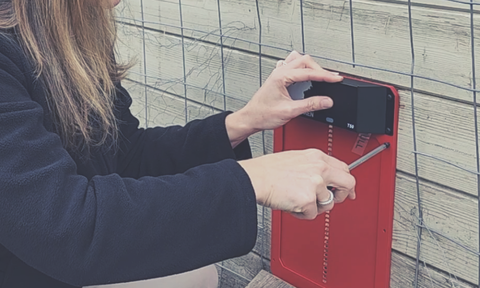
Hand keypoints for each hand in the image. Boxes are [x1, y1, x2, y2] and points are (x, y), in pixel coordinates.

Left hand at [226, 51, 342, 146]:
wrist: (250, 118)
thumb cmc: (262, 114)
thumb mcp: (289, 111)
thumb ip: (309, 105)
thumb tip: (326, 101)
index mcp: (281, 77)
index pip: (308, 72)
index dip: (325, 75)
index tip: (337, 78)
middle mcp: (279, 72)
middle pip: (305, 61)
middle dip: (320, 69)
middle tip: (331, 78)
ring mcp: (278, 73)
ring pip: (299, 60)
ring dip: (311, 66)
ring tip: (321, 75)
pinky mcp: (278, 78)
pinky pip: (292, 65)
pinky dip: (302, 68)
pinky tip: (305, 74)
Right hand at [238, 149, 355, 218]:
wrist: (256, 178)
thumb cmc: (268, 170)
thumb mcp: (296, 159)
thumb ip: (314, 167)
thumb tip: (324, 180)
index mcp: (317, 157)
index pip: (343, 168)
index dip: (346, 181)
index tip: (347, 189)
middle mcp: (320, 169)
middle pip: (348, 183)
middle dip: (343, 195)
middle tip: (333, 199)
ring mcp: (316, 185)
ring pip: (328, 203)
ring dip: (315, 206)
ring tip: (298, 199)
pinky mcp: (308, 201)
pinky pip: (312, 214)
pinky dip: (301, 213)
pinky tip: (292, 204)